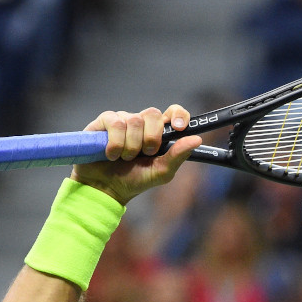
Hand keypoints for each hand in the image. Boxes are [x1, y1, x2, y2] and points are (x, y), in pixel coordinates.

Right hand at [71, 104, 201, 204]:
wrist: (105, 189)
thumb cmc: (133, 180)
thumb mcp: (160, 173)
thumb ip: (177, 156)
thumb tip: (197, 139)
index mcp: (158, 132)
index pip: (173, 112)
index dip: (178, 114)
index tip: (178, 127)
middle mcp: (141, 123)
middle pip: (153, 113)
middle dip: (151, 137)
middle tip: (145, 154)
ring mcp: (123, 120)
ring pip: (133, 120)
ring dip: (131, 146)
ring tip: (124, 158)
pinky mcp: (104, 122)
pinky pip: (115, 123)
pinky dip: (115, 143)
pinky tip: (111, 154)